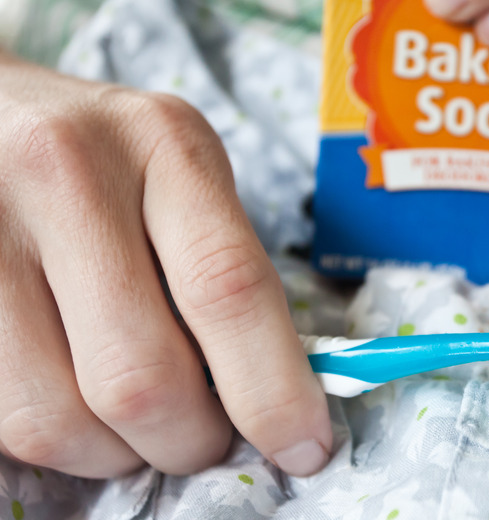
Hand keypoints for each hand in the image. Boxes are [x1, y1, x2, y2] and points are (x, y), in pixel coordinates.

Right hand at [0, 54, 331, 477]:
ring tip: (136, 419)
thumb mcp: (180, 178)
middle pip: (144, 377)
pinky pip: (5, 416)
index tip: (305, 448)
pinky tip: (78, 397)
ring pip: (61, 418)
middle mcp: (67, 175)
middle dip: (191, 441)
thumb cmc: (106, 158)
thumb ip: (222, 271)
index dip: (274, 392)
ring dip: (118, 452)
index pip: (229, 289)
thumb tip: (271, 398)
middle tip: (205, 437)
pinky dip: (61, 437)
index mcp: (164, 146)